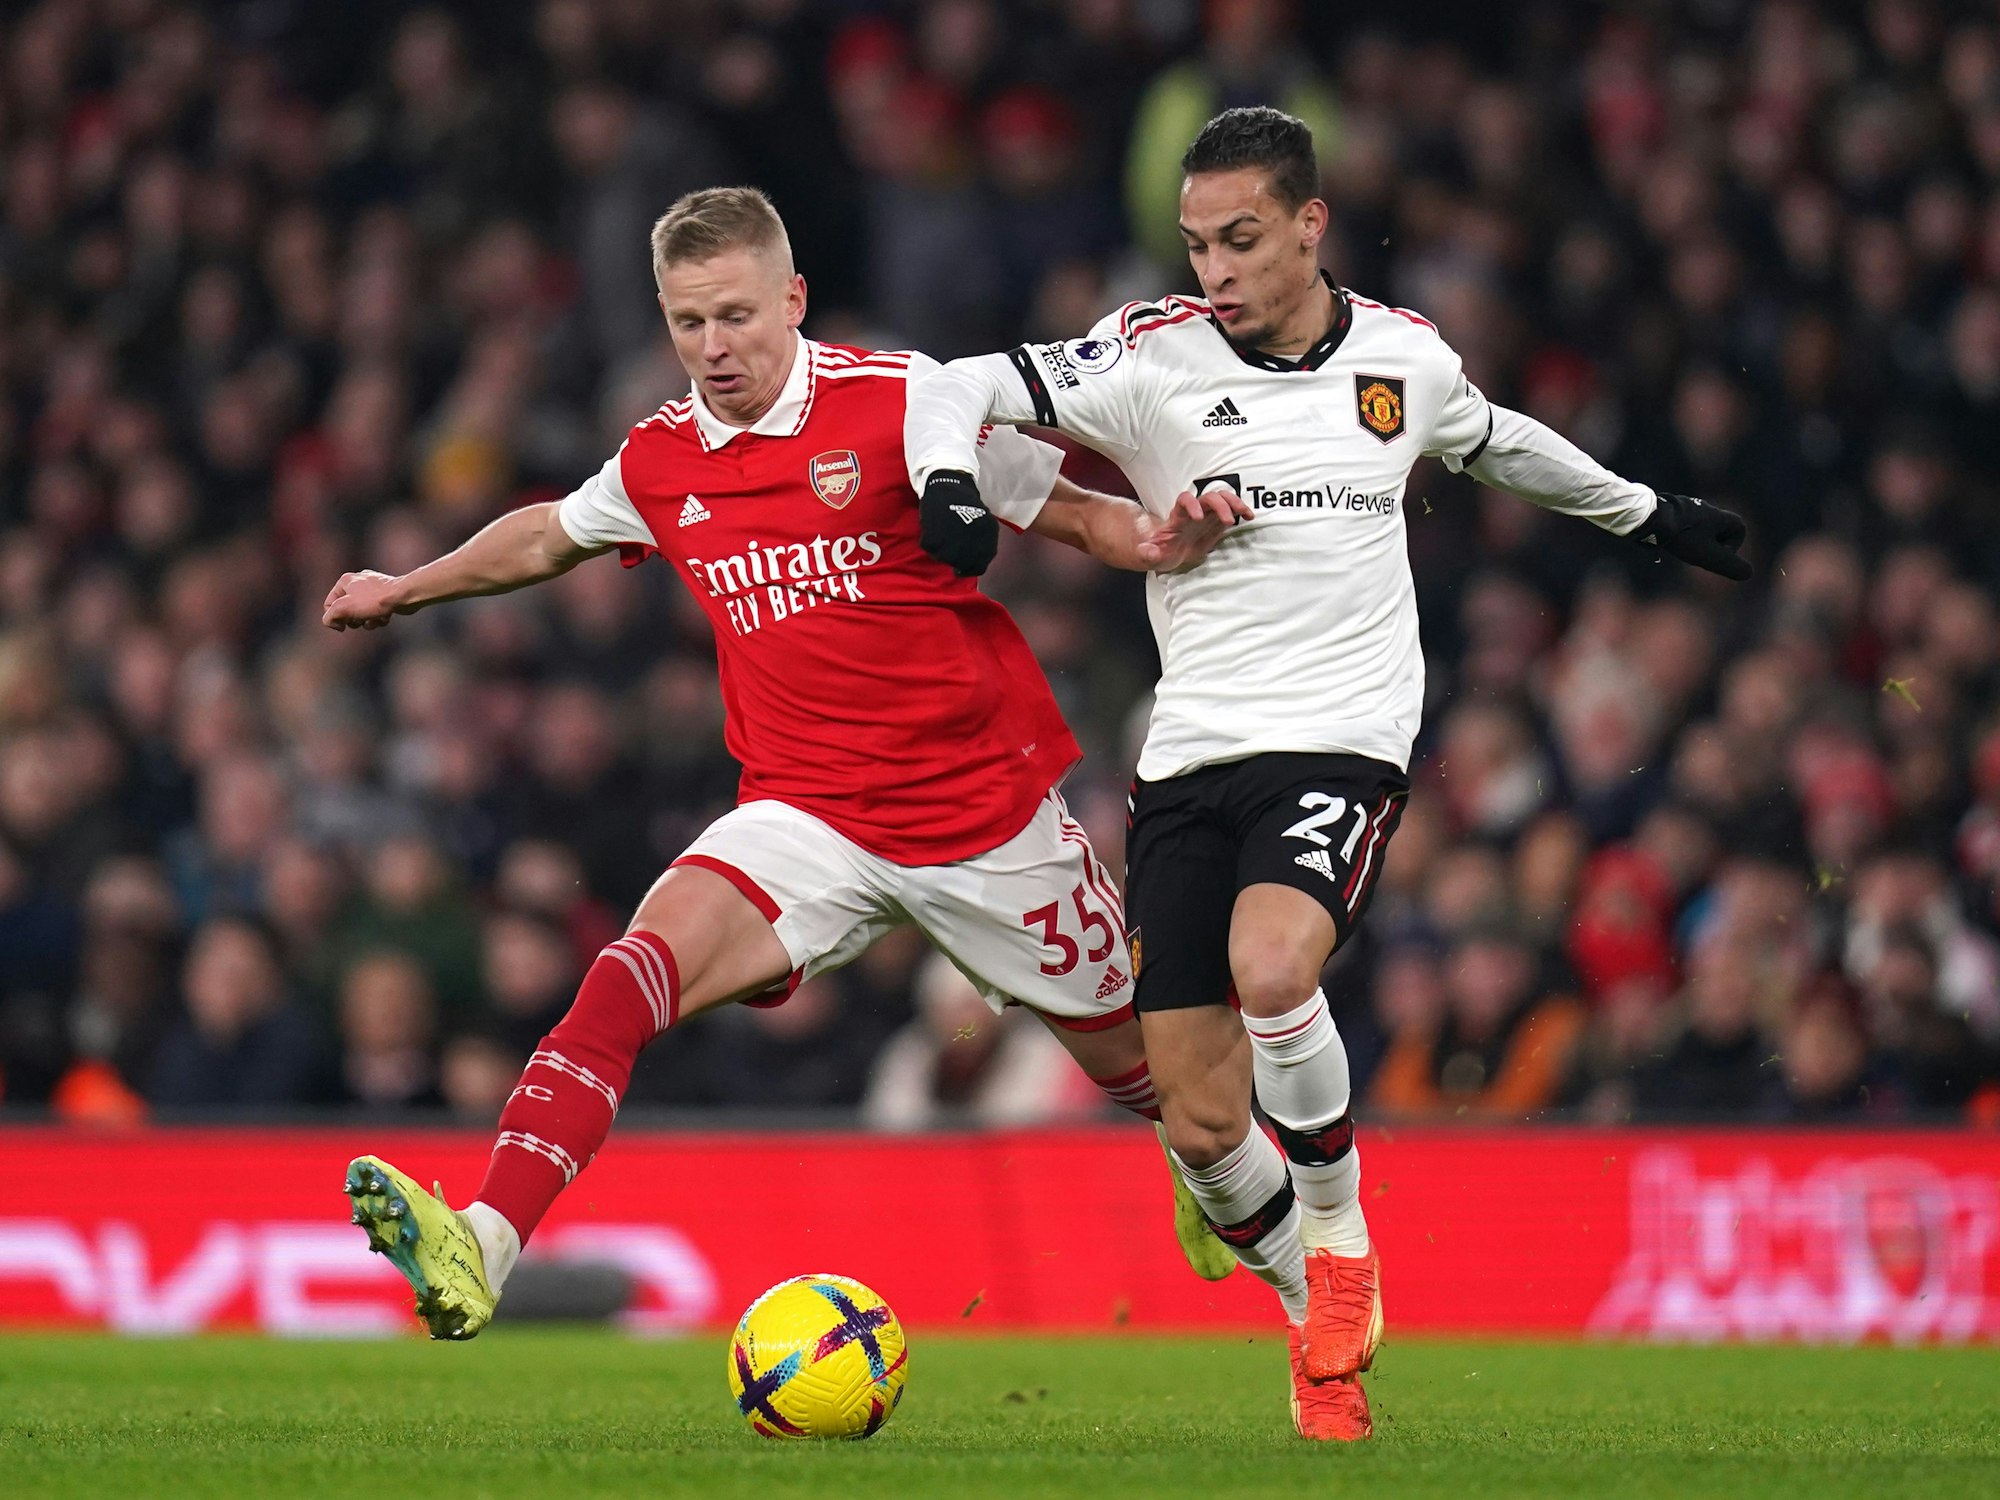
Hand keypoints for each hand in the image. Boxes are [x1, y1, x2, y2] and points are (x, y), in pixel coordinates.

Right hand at [323, 570, 407, 629]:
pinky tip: (385, 617)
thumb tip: (331, 622)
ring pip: (362, 613)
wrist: (404, 596)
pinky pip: (376, 612)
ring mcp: (373, 588)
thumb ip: (330, 617)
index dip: (334, 619)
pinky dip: (379, 618)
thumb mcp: (344, 609)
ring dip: (367, 621)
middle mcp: (358, 581)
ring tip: (375, 618)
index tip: (343, 627)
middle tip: (360, 620)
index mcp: (345, 581)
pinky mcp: (386, 596)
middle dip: (353, 620)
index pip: (329, 605)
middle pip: (346, 610)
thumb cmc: (374, 600)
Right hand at [920, 469, 998, 576]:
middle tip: (947, 549)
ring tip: (939, 537)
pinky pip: (929, 548)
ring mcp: (953, 541)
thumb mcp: (985, 525)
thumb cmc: (966, 506)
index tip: (960, 566)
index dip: (968, 569)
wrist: (950, 486)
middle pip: (960, 565)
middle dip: (953, 559)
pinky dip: (928, 541)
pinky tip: (932, 529)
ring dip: (939, 551)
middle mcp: (971, 544)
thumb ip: (983, 544)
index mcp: (986, 541)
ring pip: (943, 558)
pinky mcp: (934, 536)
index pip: (978, 567)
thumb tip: (976, 563)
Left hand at [1134, 486, 1252, 572]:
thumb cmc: (1159, 551)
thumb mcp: (1150, 555)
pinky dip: (1241, 511)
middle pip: (1208, 497)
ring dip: (1234, 503)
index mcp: (1177, 516)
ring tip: (1245, 513)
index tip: (1198, 518)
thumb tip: (1146, 551)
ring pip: (1222, 499)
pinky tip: (1250, 517)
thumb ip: (1147, 553)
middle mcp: (1194, 511)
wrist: (1167, 552)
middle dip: (1219, 505)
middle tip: (1228, 521)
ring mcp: (1207, 515)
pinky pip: (1231, 511)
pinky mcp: (1216, 523)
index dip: (1191, 504)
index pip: (1184, 500)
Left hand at [1633, 491, 1750, 579]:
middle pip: (1719, 528)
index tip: (1718, 554)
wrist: (1651, 517)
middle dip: (1712, 545)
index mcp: (1719, 516)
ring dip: (1695, 540)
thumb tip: (1748, 573)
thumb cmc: (1682, 536)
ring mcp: (1688, 506)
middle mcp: (1706, 508)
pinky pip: (1683, 523)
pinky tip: (1669, 540)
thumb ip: (1730, 565)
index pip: (1739, 528)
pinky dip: (1681, 534)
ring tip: (1683, 548)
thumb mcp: (1709, 555)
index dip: (1734, 544)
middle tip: (1698, 554)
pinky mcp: (1671, 508)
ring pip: (1700, 527)